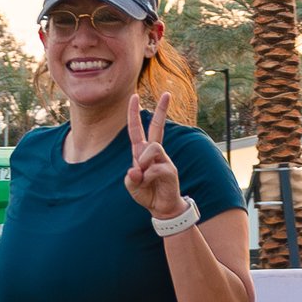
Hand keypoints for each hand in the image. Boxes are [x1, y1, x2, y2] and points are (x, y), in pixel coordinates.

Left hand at [123, 94, 184, 221]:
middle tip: (167, 93)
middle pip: (157, 127)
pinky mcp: (170, 170)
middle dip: (162, 110)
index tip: (134, 96)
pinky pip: (155, 168)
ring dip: (143, 162)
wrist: (161, 208)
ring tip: (144, 177)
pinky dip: (148, 178)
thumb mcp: (131, 185)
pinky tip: (150, 184)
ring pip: (152, 148)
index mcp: (141, 152)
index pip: (136, 129)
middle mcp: (154, 152)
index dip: (134, 113)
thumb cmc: (146, 193)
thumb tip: (137, 170)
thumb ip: (130, 177)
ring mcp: (164, 160)